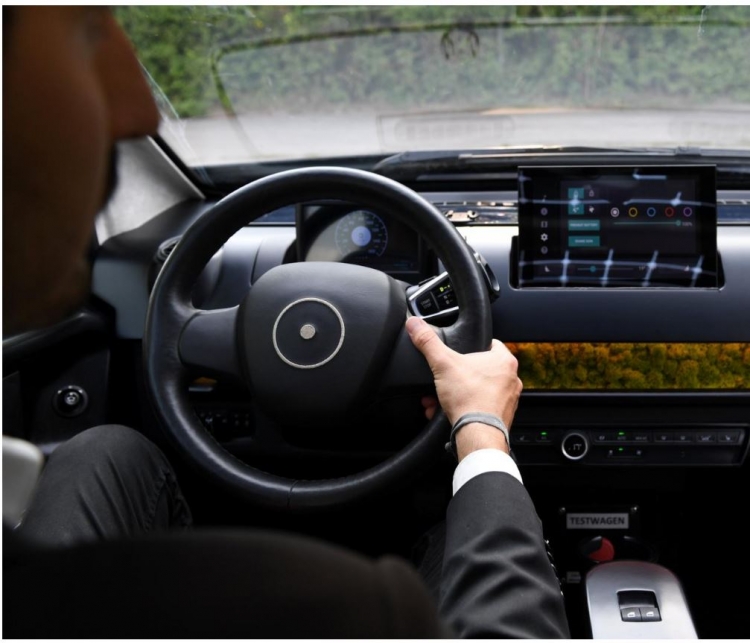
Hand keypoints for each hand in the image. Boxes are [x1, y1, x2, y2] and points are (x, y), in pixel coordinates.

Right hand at [405, 317, 522, 459]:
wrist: (476, 433)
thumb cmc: (468, 398)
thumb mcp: (442, 363)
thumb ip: (428, 342)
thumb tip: (415, 324)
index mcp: (504, 361)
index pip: (489, 344)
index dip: (470, 347)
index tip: (458, 354)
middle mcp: (511, 379)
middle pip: (480, 369)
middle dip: (457, 376)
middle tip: (444, 380)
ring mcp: (508, 399)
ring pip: (478, 390)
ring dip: (458, 393)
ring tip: (440, 398)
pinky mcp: (502, 416)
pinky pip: (480, 407)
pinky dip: (464, 408)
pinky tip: (448, 412)